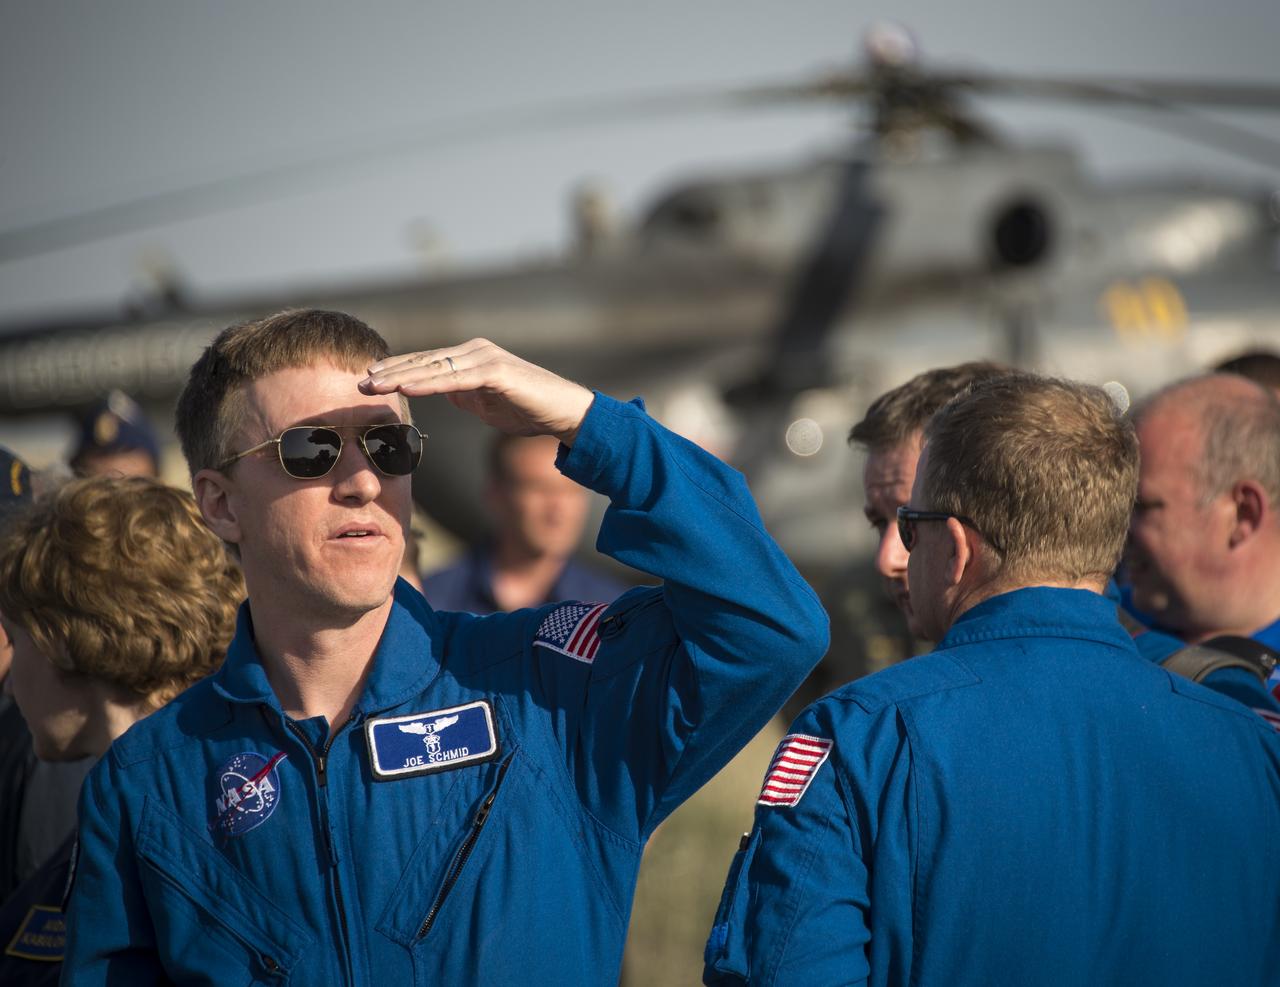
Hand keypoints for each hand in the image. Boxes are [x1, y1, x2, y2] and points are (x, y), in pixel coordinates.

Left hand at [359, 339, 594, 445]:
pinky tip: (406, 388)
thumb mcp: (487, 403)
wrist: (565, 412)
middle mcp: (476, 351)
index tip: (369, 379)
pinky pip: (454, 379)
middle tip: (359, 382)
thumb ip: (464, 395)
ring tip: (374, 385)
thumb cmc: (530, 409)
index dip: (397, 370)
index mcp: (472, 357)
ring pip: (434, 368)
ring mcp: (485, 358)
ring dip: (401, 377)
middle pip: (424, 361)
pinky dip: (428, 384)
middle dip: (391, 372)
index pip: (426, 363)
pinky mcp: (496, 372)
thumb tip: (444, 394)